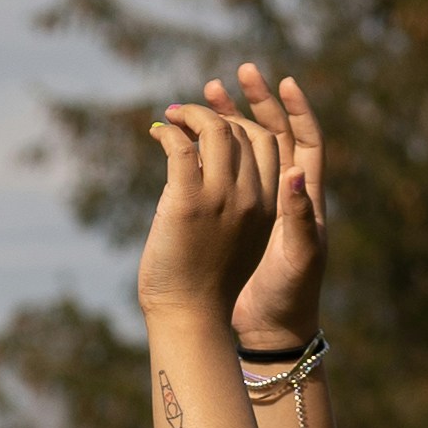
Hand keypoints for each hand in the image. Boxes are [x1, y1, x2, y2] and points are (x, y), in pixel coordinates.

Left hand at [136, 82, 274, 325]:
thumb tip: (208, 163)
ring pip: (215, 131)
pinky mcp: (188, 202)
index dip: (245, 120)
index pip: (268, 142)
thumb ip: (235, 200)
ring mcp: (221, 198)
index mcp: (269, 206)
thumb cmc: (207, 283)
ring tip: (172, 116)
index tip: (221, 113)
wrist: (191, 317)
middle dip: (217, 111)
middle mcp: (251, 198)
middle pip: (242, 132)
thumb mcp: (237, 236)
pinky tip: (158, 134)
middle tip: (188, 110)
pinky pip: (181, 148)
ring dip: (191, 115)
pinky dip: (169, 133)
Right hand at [218, 64, 329, 360]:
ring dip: (225, 120)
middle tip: (232, 75)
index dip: (297, 109)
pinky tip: (187, 138)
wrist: (269, 329)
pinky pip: (220, 172)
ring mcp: (257, 200)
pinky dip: (207, 151)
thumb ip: (300, 218)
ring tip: (203, 95)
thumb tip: (293, 175)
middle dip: (253, 102)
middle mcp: (284, 191)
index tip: (283, 81)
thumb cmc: (291, 296)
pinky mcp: (233, 212)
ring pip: (243, 148)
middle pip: (272, 133)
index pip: (306, 139)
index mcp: (305, 195)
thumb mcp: (299, 258)